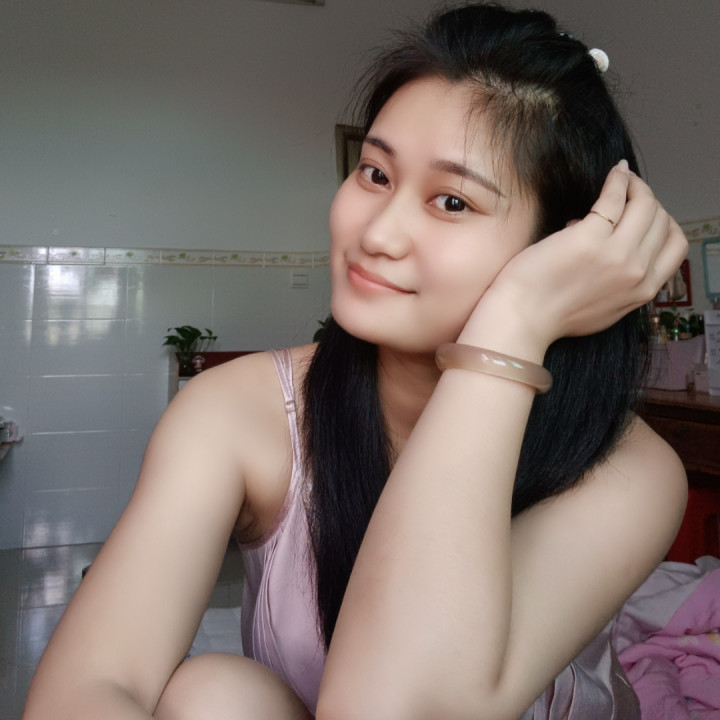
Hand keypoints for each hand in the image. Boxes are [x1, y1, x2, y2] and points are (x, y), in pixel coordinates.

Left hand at [465, 161, 687, 351]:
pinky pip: (614, 196)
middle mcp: (636, 272)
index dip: (664, 224)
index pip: (676, 245)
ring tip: (622, 180)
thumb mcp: (605, 308)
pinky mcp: (589, 237)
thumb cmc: (552, 314)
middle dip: (649, 202)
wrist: (523, 319)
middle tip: (630, 191)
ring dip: (636, 186)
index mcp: (643, 291)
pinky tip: (614, 172)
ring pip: (645, 205)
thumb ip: (622, 284)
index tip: (645, 215)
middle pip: (661, 221)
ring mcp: (615, 254)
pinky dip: (618, 179)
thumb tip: (618, 249)